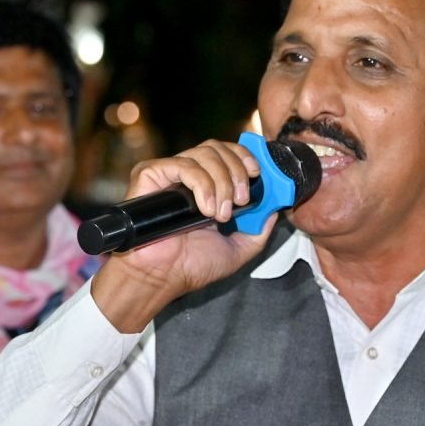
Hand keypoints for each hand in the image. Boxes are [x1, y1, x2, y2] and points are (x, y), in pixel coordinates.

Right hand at [90, 139, 276, 331]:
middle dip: (237, 172)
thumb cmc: (190, 266)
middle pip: (217, 148)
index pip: (226, 153)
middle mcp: (187, 176)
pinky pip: (183, 165)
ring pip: (203, 154)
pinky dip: (201, 184)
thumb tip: (274, 208)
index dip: (244, 156)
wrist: (162, 277)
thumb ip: (259, 229)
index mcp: (206, 187)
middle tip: (241, 202)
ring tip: (220, 214)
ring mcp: (168, 173)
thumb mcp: (239, 249)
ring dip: (221, 182)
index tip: (257, 173)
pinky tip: (204, 208)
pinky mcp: (150, 174)